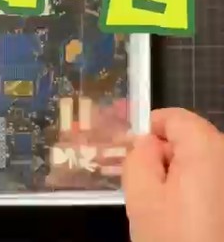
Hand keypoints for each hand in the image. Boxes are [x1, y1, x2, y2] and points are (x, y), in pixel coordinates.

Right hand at [123, 107, 223, 241]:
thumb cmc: (174, 240)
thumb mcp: (141, 197)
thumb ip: (138, 157)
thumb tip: (147, 143)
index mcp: (207, 148)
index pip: (174, 118)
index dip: (149, 130)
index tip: (132, 156)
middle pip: (192, 140)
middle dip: (167, 158)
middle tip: (148, 190)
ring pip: (205, 165)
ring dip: (183, 179)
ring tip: (168, 211)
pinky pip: (216, 184)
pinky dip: (201, 194)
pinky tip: (189, 221)